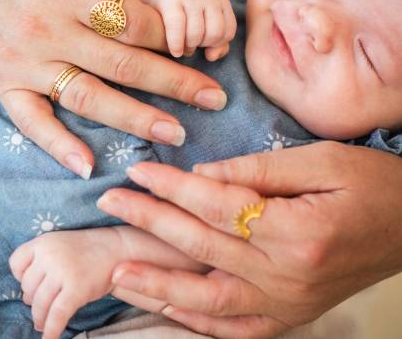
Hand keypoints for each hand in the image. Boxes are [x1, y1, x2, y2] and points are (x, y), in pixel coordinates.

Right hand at [0, 0, 227, 176]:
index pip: (133, 21)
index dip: (173, 37)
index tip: (200, 49)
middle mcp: (45, 27)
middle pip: (121, 64)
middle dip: (174, 83)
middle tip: (214, 99)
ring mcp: (25, 64)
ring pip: (89, 97)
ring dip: (135, 119)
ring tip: (177, 132)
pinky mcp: (7, 89)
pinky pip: (33, 122)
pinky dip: (59, 146)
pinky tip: (88, 168)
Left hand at [9, 228, 120, 338]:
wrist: (117, 247)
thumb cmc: (86, 250)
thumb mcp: (59, 245)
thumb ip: (40, 263)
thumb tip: (25, 299)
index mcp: (43, 241)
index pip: (16, 263)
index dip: (21, 276)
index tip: (34, 282)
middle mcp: (50, 254)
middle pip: (27, 287)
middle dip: (34, 299)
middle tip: (43, 304)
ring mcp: (63, 271)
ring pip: (39, 304)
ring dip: (39, 318)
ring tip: (43, 323)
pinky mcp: (76, 288)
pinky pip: (57, 315)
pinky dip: (51, 330)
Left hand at [97, 142, 401, 337]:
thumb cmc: (370, 183)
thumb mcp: (320, 160)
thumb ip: (256, 169)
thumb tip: (200, 177)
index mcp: (298, 230)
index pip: (215, 204)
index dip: (171, 186)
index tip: (137, 172)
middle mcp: (288, 275)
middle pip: (202, 245)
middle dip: (150, 222)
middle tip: (111, 203)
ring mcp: (288, 304)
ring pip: (208, 301)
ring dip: (158, 285)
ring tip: (117, 272)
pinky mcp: (291, 315)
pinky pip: (235, 329)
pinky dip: (196, 321)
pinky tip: (165, 308)